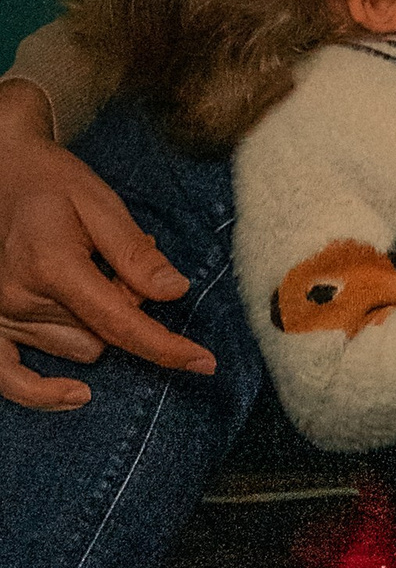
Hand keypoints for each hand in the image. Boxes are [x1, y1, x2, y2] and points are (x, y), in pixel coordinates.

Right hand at [0, 89, 209, 411]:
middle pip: (103, 335)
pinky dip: (41, 390)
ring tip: (88, 276)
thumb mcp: (102, 204)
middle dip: (127, 309)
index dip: (166, 347)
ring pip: (77, 349)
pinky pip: (10, 378)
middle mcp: (21, 298)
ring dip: (95, 325)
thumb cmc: (53, 184)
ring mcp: (1, 315)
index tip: (204, 363)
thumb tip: (174, 291)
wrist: (3, 173)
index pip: (120, 322)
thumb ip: (135, 253)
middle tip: (118, 265)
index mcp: (52, 266)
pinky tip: (75, 393)